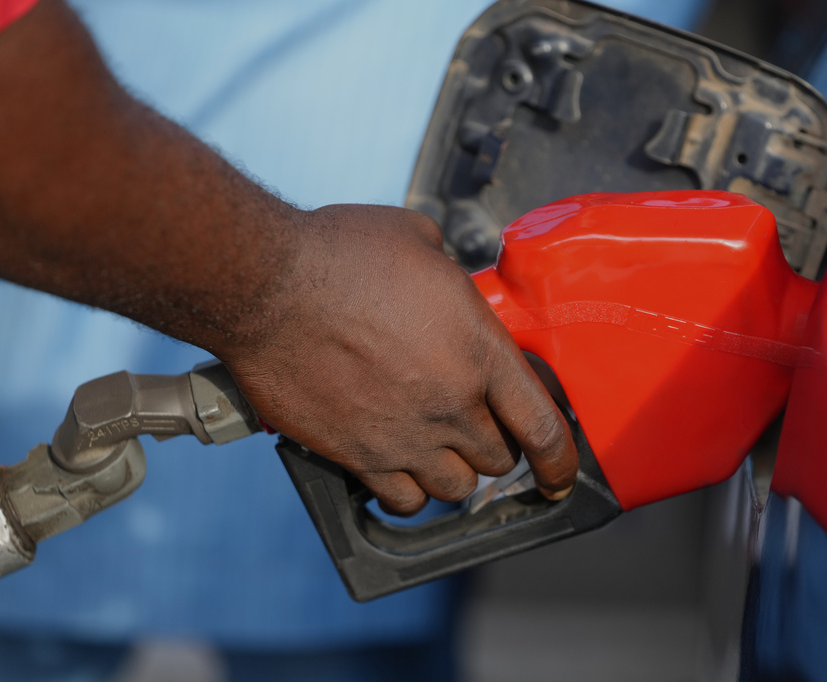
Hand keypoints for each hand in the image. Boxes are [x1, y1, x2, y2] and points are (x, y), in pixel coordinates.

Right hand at [221, 204, 577, 514]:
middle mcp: (451, 403)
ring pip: (456, 489)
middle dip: (493, 447)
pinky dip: (408, 492)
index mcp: (479, 350)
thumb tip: (446, 277)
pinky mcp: (357, 455)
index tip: (560, 475)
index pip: (542, 425)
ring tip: (438, 450)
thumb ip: (450, 273)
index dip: (559, 460)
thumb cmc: (339, 254)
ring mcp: (404, 436)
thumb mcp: (417, 240)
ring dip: (454, 472)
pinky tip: (398, 468)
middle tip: (476, 429)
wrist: (266, 287)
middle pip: (497, 460)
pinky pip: (403, 501)